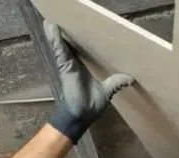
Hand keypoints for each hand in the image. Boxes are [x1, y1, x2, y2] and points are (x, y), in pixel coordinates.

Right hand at [44, 21, 133, 143]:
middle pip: (69, 46)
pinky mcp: (64, 67)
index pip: (79, 51)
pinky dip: (55, 40)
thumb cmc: (90, 105)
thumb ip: (115, 83)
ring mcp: (67, 65)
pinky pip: (60, 51)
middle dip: (64, 35)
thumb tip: (129, 79)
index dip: (77, 41)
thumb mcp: (106, 91)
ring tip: (50, 22)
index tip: (78, 30)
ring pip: (61, 46)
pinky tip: (51, 29)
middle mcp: (73, 65)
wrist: (81, 115)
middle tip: (60, 21)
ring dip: (55, 35)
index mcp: (81, 69)